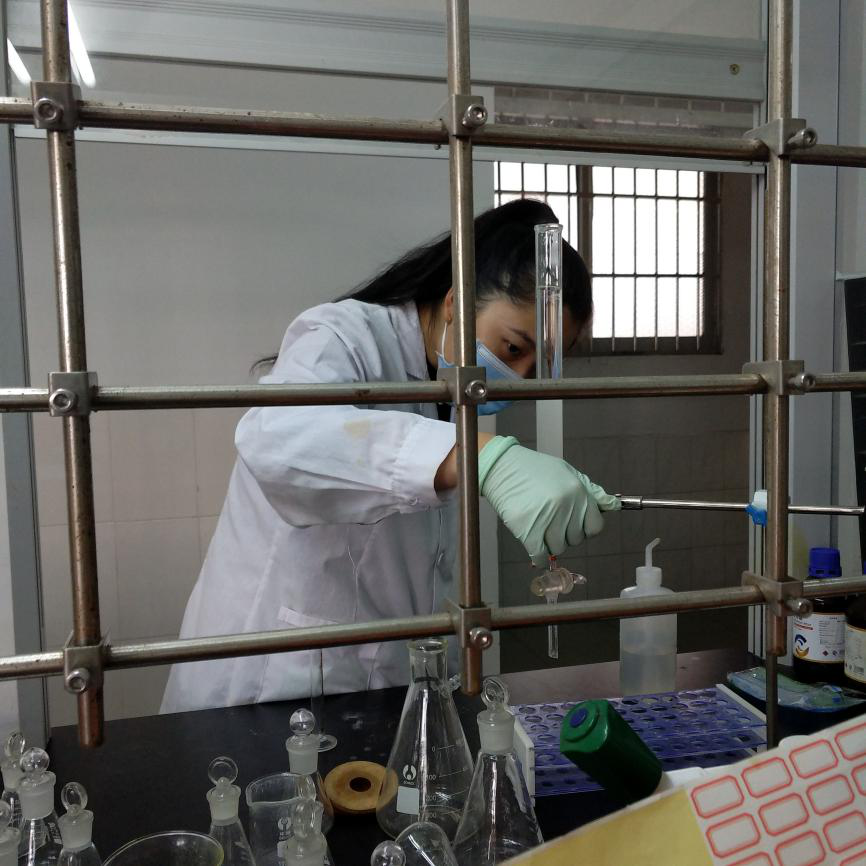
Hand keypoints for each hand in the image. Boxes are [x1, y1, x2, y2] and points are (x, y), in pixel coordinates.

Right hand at [479, 436, 619, 566]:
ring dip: (549, 543)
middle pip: (575, 540)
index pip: (595, 527)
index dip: (584, 528)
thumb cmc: (534, 469)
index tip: (573, 525)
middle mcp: (566, 506)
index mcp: (578, 492)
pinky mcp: (528, 530)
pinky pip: (541, 555)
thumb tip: (613, 505)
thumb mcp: (567, 472)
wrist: (502, 467)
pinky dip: (539, 556)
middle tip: (550, 521)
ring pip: (558, 548)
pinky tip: (534, 547)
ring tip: (539, 527)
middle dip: (564, 534)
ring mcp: (547, 518)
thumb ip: (591, 491)